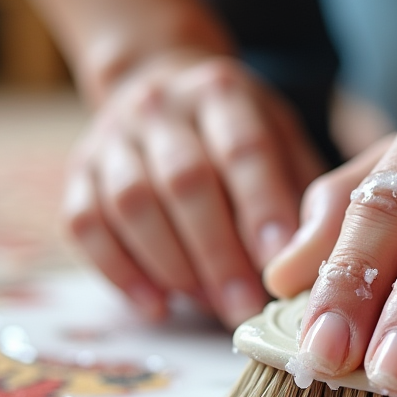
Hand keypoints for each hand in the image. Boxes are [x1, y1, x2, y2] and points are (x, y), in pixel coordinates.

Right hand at [63, 50, 324, 326]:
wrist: (158, 88)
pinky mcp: (79, 172)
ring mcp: (111, 137)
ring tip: (210, 307)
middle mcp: (160, 107)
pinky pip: (86, 224)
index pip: (243, 148)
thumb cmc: (236, 132)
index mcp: (221, 91)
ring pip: (133, 203)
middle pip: (185, 180)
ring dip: (174, 265)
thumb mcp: (281, 135)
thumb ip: (301, 188)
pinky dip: (120, 272)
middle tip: (246, 306)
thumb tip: (317, 259)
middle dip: (218, 252)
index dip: (261, 207)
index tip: (281, 261)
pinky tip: (158, 306)